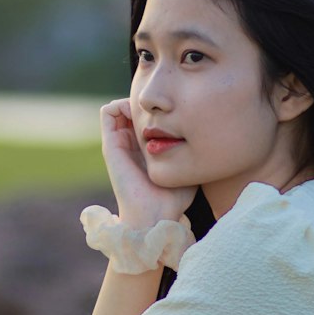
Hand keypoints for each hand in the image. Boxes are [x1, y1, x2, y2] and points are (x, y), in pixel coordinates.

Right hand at [99, 99, 195, 228]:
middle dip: (147, 102)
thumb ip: (192, 152)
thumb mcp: (187, 168)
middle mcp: (130, 144)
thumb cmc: (174, 199)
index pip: (148, 117)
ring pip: (120, 107)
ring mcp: (119, 143)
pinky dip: (121, 104)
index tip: (174, 110)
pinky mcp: (110, 145)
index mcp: (146, 148)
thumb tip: (206, 135)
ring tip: (150, 111)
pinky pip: (107, 112)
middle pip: (134, 109)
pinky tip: (139, 115)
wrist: (155, 214)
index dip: (158, 108)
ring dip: (133, 100)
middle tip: (163, 107)